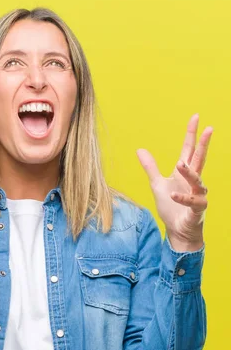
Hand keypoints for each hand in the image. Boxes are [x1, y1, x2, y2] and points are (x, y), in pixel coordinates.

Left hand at [136, 114, 212, 251]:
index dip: (191, 135)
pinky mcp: (197, 210)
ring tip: (180, 165)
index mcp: (184, 174)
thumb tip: (140, 149)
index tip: (196, 118)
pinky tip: (173, 195)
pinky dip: (183, 198)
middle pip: (200, 160)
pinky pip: (193, 202)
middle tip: (209, 128)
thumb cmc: (171, 207)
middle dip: (204, 144)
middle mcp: (193, 182)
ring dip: (190, 173)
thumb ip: (150, 167)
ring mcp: (197, 196)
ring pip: (198, 181)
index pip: (189, 150)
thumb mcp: (157, 184)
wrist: (177, 231)